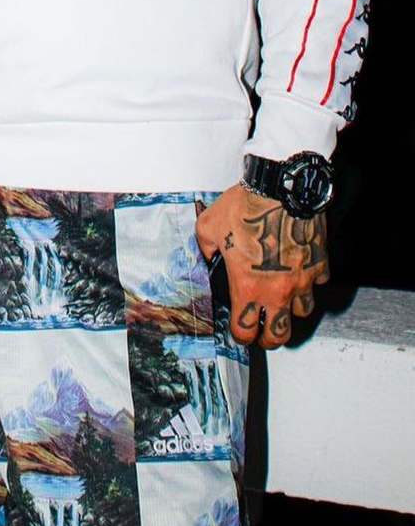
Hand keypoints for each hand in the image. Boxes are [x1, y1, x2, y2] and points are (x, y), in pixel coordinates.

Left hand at [196, 184, 328, 349]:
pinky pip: (318, 283)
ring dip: (291, 309)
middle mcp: (277, 290)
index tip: (239, 330)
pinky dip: (311, 282)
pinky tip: (300, 270)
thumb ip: (205, 247)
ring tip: (283, 299)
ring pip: (302, 312)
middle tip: (265, 330)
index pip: (245, 330)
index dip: (240, 334)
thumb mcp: (209, 226)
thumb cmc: (246, 206)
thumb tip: (207, 255)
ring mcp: (302, 280)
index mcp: (247, 286)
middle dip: (270, 337)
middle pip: (279, 335)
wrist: (280, 189)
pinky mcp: (320, 265)